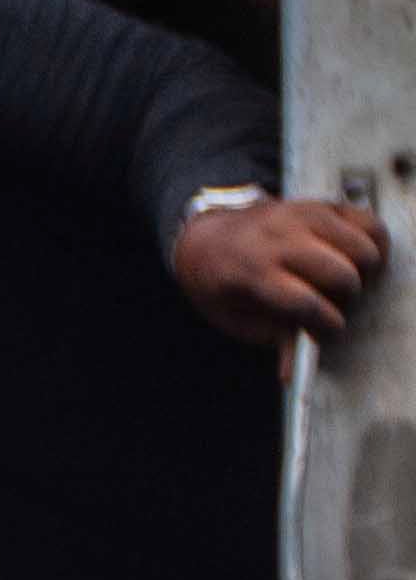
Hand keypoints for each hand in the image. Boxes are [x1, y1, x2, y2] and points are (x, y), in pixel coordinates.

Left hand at [171, 194, 382, 350]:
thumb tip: (293, 374)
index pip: (304, 302)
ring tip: (345, 280)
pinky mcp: (321, 205)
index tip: (332, 329)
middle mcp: (278, 240)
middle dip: (347, 297)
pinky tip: (359, 259)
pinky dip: (374, 244)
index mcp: (250, 272)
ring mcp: (302, 216)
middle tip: (334, 302)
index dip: (327, 323)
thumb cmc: (223, 285)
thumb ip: (272, 338)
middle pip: (342, 274)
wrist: (206, 238)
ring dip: (363, 271)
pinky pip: (368, 222)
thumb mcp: (234, 319)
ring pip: (362, 247)